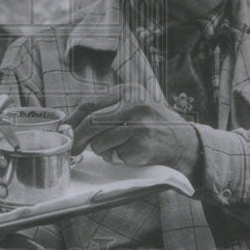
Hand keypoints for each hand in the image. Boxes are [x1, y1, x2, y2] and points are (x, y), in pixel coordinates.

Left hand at [65, 83, 200, 177]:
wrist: (184, 141)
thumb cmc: (151, 124)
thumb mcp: (132, 105)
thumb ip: (106, 109)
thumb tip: (70, 123)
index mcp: (127, 91)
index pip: (89, 104)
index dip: (73, 120)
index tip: (65, 131)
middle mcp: (133, 104)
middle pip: (91, 123)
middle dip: (78, 140)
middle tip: (73, 150)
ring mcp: (139, 124)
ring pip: (100, 143)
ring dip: (103, 151)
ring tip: (119, 147)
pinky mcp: (143, 144)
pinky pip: (115, 156)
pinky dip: (118, 159)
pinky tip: (131, 153)